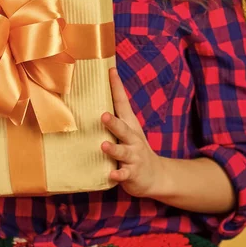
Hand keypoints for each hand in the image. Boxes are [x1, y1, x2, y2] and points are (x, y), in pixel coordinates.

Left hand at [101, 67, 162, 197]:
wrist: (155, 175)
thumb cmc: (133, 148)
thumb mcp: (127, 130)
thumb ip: (113, 117)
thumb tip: (90, 98)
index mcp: (129, 124)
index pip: (122, 102)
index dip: (117, 87)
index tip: (111, 71)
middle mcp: (133, 138)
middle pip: (123, 128)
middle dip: (113, 122)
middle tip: (103, 115)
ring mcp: (134, 156)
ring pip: (123, 151)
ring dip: (113, 149)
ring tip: (103, 145)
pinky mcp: (132, 173)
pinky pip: (125, 175)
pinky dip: (118, 175)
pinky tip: (111, 174)